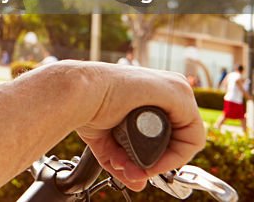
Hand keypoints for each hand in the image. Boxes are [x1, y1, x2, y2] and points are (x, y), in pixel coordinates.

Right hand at [76, 65, 204, 191]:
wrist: (77, 95)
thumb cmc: (86, 106)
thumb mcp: (108, 139)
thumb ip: (124, 160)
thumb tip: (136, 182)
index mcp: (151, 92)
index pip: (171, 132)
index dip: (159, 158)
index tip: (138, 168)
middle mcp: (166, 87)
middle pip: (179, 137)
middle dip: (158, 162)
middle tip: (137, 171)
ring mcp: (174, 89)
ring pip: (187, 139)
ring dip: (164, 162)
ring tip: (139, 167)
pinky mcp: (178, 94)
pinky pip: (192, 137)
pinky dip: (177, 156)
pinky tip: (155, 161)